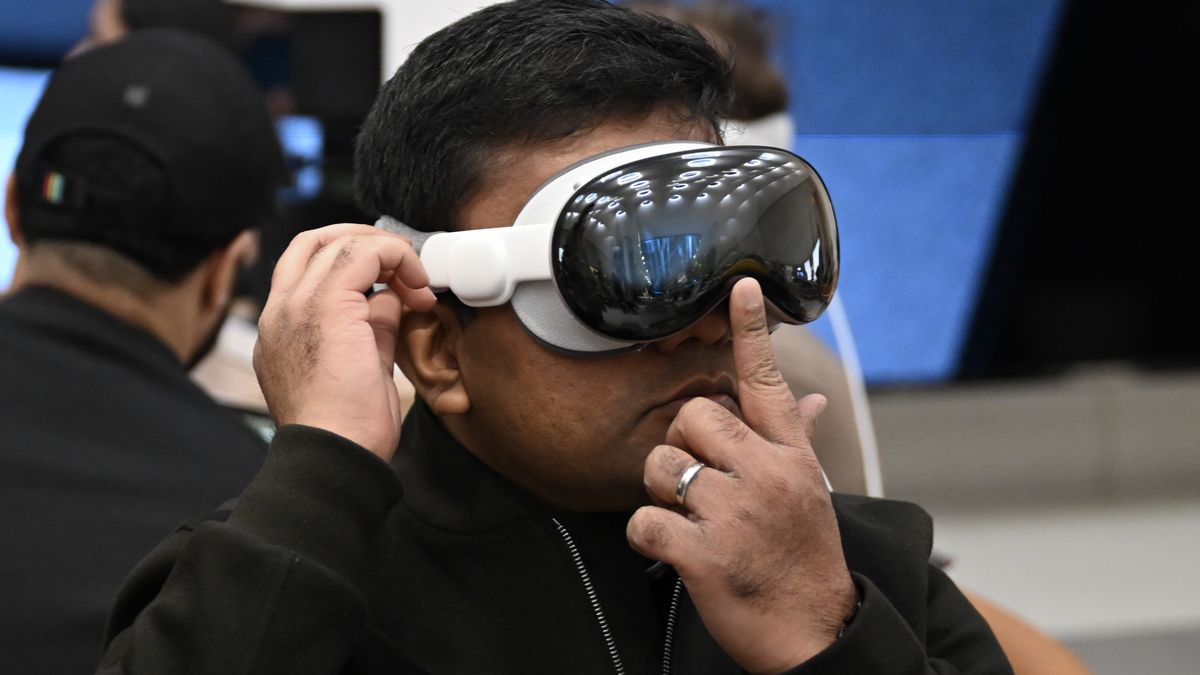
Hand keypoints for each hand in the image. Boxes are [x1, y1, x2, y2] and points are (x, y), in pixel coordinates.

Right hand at [254, 224, 435, 459]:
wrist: (333, 456)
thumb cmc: (348, 429)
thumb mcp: (361, 365)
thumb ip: (370, 326)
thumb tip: (389, 297)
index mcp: (281, 329)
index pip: (306, 267)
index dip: (353, 259)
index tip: (393, 282)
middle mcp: (279, 311)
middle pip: (313, 242)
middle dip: (364, 240)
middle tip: (404, 263)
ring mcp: (296, 306)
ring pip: (338, 242)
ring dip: (386, 251)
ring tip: (417, 281)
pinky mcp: (325, 307)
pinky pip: (362, 254)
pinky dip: (395, 257)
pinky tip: (417, 287)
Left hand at [627, 278, 856, 673]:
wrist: (815, 632)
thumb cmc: (805, 559)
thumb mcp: (810, 493)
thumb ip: (798, 442)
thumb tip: (811, 401)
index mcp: (791, 456)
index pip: (767, 381)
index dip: (750, 331)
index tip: (739, 287)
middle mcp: (766, 475)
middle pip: (692, 417)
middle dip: (683, 448)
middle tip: (701, 484)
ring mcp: (735, 513)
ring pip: (660, 465)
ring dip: (663, 494)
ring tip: (693, 519)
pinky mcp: (703, 554)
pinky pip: (643, 520)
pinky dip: (647, 536)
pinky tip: (674, 548)